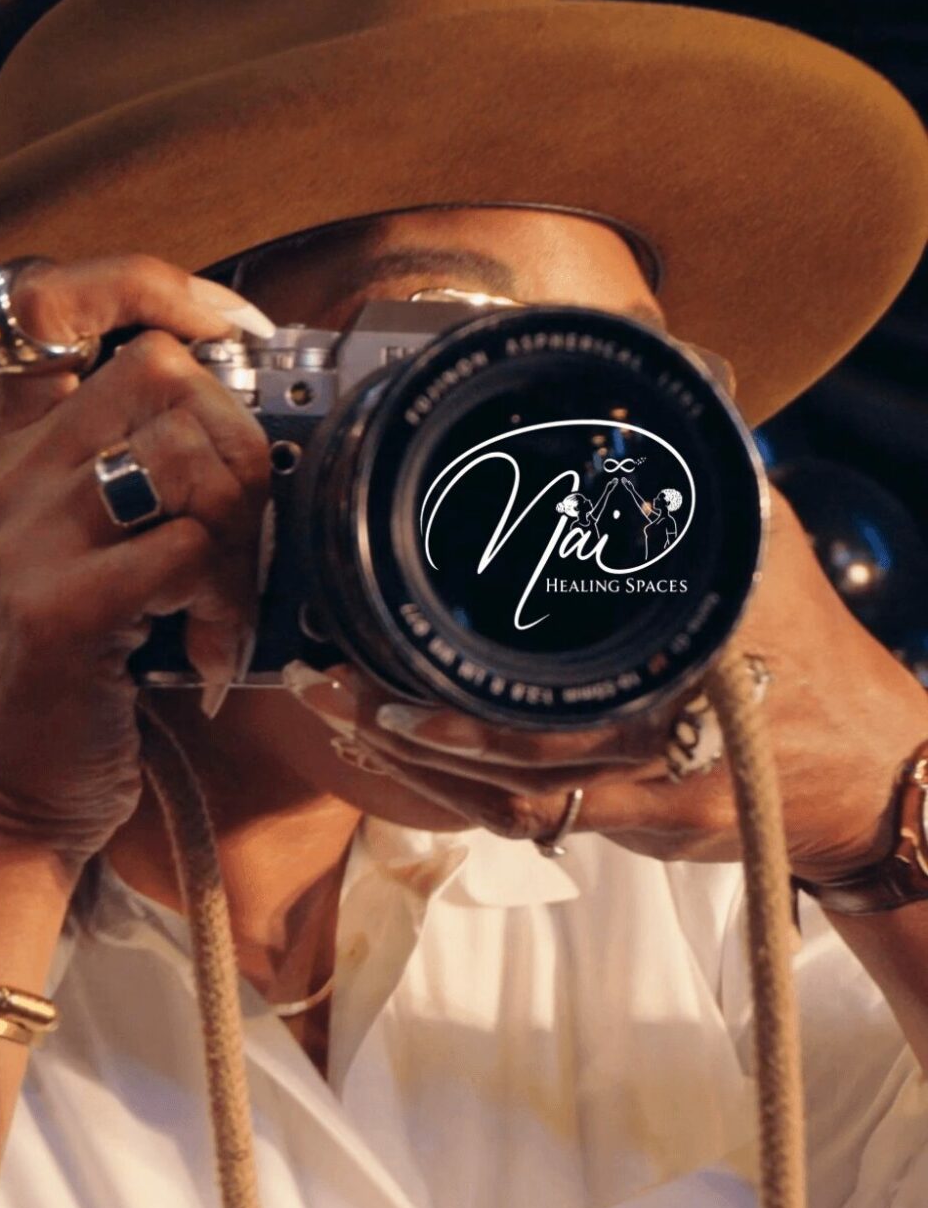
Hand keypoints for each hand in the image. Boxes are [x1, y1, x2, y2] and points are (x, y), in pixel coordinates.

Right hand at [0, 254, 272, 867]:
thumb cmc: (65, 689)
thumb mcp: (76, 565)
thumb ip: (131, 488)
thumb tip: (255, 430)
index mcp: (15, 457)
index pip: (50, 303)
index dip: (152, 286)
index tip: (233, 332)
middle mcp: (12, 482)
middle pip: (158, 366)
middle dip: (239, 436)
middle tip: (245, 528)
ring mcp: (27, 542)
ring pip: (185, 451)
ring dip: (243, 529)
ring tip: (226, 604)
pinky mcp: (60, 611)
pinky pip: (187, 549)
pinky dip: (227, 605)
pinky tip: (207, 654)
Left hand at [284, 486, 927, 877]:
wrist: (866, 768)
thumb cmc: (808, 648)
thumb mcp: (763, 545)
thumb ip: (693, 476)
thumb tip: (631, 383)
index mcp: (689, 648)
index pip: (569, 655)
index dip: (481, 673)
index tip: (398, 643)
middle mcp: (666, 729)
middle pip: (520, 745)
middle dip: (423, 724)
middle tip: (342, 685)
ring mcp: (654, 788)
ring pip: (517, 792)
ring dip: (428, 762)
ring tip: (352, 714)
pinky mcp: (642, 824)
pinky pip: (538, 816)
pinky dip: (468, 792)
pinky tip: (410, 760)